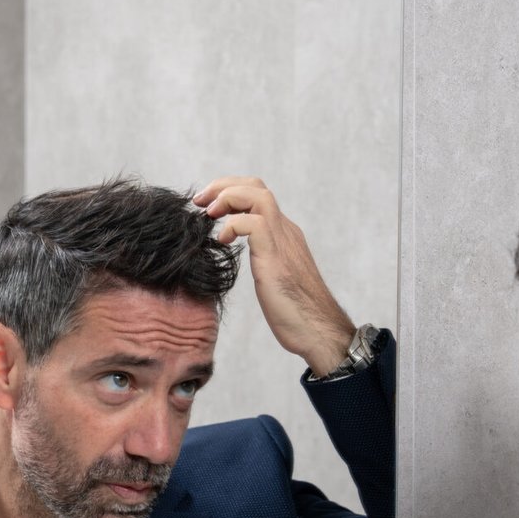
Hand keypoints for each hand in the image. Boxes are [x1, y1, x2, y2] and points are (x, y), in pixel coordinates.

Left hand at [194, 177, 355, 375]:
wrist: (318, 331)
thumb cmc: (295, 313)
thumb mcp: (273, 278)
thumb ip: (263, 260)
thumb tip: (244, 259)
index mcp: (283, 234)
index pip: (257, 195)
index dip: (229, 192)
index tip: (206, 207)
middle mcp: (285, 231)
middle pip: (255, 186)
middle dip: (223, 186)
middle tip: (200, 202)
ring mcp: (283, 241)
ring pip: (257, 195)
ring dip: (226, 197)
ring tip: (209, 214)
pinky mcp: (275, 257)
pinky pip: (252, 223)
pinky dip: (232, 225)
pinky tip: (222, 241)